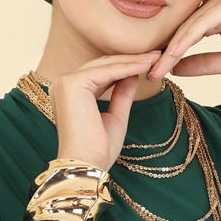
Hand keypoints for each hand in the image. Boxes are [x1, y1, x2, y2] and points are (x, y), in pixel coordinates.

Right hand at [49, 50, 161, 172]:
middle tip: (156, 55)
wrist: (88, 165)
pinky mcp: (73, 84)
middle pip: (102, 65)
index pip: (100, 72)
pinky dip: (128, 67)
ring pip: (105, 65)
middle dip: (131, 59)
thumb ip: (122, 93)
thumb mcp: (116, 116)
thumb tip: (134, 74)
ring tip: (156, 57)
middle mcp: (63, 84)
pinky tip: (147, 65)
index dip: (125, 67)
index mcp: (70, 93)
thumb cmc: (99, 149)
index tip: (149, 63)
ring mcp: (65, 82)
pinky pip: (107, 71)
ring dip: (133, 60)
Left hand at [147, 0, 220, 81]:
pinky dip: (184, 43)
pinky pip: (198, 26)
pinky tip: (172, 58)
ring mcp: (217, 1)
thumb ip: (201, 64)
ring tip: (153, 72)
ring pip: (184, 29)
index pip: (180, 37)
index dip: (165, 57)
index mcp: (210, 16)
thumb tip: (174, 69)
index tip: (150, 76)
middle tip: (141, 75)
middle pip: (177, 31)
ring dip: (168, 51)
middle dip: (160, 54)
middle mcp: (210, 4)